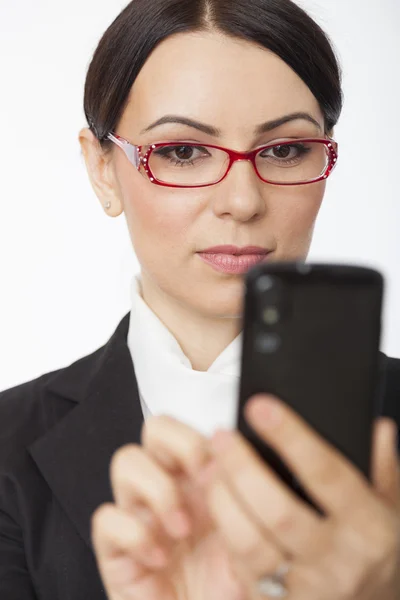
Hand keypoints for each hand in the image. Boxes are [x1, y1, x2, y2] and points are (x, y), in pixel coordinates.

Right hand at [90, 415, 245, 599]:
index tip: (221, 463)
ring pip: (126, 461)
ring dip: (158, 489)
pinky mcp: (116, 548)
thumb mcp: (250, 540)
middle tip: (201, 476)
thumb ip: (241, 499)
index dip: (197, 435)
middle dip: (178, 445)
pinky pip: (106, 518)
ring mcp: (140, 514)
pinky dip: (134, 533)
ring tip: (182, 528)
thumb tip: (229, 454)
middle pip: (154, 429)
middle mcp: (168, 487)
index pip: (189, 427)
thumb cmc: (232, 587)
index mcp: (199, 478)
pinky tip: (160, 558)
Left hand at [206, 395, 399, 599]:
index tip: (259, 406)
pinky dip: (223, 531)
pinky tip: (216, 501)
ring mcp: (308, 590)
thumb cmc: (376, 548)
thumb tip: (375, 428)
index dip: (290, 437)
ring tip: (209, 465)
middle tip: (221, 435)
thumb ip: (383, 467)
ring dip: (222, 499)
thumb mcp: (392, 505)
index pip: (326, 474)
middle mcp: (339, 562)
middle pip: (278, 511)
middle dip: (241, 467)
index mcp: (370, 528)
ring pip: (251, 544)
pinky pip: (241, 568)